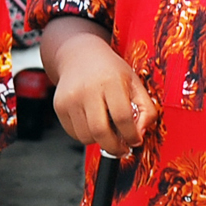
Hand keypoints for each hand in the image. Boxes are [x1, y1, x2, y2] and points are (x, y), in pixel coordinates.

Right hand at [50, 31, 155, 156]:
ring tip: (106, 130)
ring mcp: (70, 99)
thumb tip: (139, 134)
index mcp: (110, 82)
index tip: (135, 140)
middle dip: (114, 148)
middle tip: (122, 149)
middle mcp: (87, 90)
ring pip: (86, 136)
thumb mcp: (135, 83)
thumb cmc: (109, 70)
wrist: (78, 55)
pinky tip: (92, 124)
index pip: (122, 117)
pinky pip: (73, 133)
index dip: (131, 135)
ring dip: (99, 141)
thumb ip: (146, 109)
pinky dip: (85, 135)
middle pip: (101, 132)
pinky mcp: (59, 106)